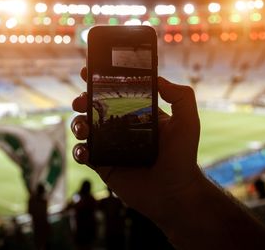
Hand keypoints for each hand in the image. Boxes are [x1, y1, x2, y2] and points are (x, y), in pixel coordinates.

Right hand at [70, 67, 202, 228]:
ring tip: (83, 126)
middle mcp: (119, 126)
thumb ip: (181, 97)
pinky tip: (86, 150)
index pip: (114, 91)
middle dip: (82, 100)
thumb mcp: (187, 122)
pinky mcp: (102, 164)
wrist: (175, 194)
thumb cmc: (183, 157)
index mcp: (135, 113)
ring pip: (83, 128)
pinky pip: (83, 154)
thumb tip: (158, 78)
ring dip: (77, 123)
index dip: (98, 80)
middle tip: (81, 100)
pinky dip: (78, 150)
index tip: (87, 70)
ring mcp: (109, 145)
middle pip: (92, 107)